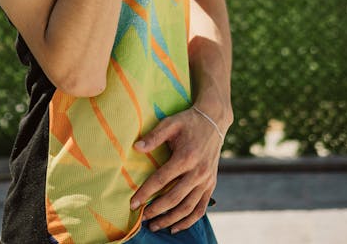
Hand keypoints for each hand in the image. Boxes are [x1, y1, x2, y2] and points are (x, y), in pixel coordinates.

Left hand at [130, 107, 221, 233]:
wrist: (214, 121)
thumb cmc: (188, 122)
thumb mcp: (170, 123)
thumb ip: (154, 136)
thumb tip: (136, 148)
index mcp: (186, 157)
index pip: (161, 180)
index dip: (146, 193)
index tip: (133, 204)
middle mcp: (198, 172)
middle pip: (174, 198)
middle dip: (156, 210)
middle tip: (142, 218)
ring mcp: (206, 180)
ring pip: (187, 207)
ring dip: (170, 219)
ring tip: (155, 226)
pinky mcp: (211, 184)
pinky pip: (201, 208)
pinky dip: (189, 221)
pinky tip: (176, 227)